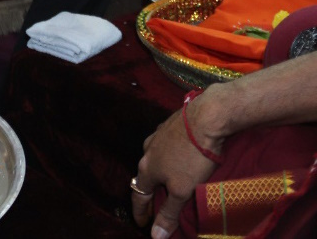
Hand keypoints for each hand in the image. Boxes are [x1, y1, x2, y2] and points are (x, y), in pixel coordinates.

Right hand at [131, 101, 220, 237]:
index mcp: (146, 168)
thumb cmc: (193, 158)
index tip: (142, 223)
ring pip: (155, 158)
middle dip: (150, 191)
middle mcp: (147, 151)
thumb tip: (155, 236)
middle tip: (157, 204)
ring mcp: (157, 136)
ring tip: (171, 180)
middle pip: (145, 176)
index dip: (140, 211)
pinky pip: (166, 146)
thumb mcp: (182, 190)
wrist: (206, 118)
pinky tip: (181, 157)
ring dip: (160, 171)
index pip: (138, 195)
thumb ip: (169, 212)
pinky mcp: (170, 125)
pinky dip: (170, 156)